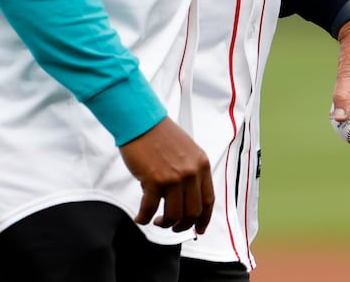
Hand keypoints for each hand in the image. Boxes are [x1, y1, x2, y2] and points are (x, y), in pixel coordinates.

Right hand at [118, 117, 213, 233]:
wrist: (140, 120)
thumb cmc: (159, 134)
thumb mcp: (186, 151)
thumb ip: (190, 171)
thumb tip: (185, 198)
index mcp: (201, 164)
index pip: (208, 200)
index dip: (204, 218)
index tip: (199, 228)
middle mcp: (191, 173)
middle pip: (192, 212)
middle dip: (182, 225)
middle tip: (172, 226)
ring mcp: (173, 178)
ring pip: (174, 215)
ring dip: (165, 223)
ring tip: (157, 221)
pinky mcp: (154, 180)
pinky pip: (150, 209)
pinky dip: (144, 217)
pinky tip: (140, 217)